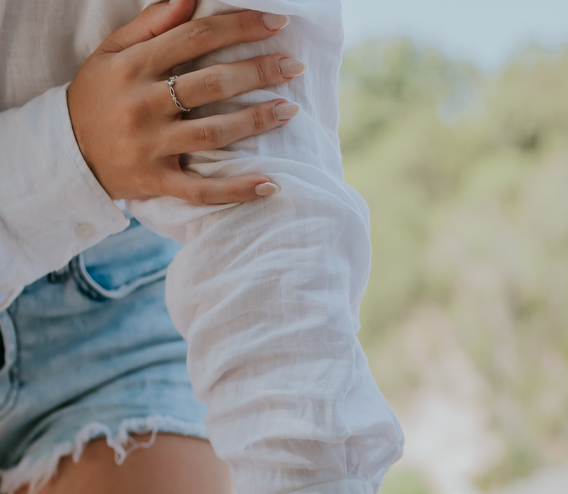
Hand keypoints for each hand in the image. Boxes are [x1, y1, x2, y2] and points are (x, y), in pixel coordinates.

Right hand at [67, 0, 300, 206]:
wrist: (68, 151)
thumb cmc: (98, 93)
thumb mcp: (113, 50)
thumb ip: (152, 24)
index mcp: (135, 65)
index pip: (196, 37)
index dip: (239, 27)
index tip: (275, 22)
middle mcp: (144, 104)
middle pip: (211, 83)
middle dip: (257, 71)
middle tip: (294, 65)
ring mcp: (152, 146)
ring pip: (213, 133)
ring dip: (256, 121)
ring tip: (290, 109)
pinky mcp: (158, 182)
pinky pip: (203, 190)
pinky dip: (237, 190)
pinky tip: (270, 184)